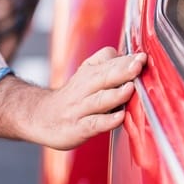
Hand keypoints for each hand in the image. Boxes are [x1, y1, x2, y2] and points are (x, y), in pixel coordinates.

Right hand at [0, 47, 147, 148]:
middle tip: (139, 64)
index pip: (107, 62)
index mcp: (89, 73)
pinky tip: (120, 117)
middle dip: (123, 70)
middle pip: (104, 77)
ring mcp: (80, 109)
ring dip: (116, 93)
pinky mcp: (78, 128)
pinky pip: (93, 124)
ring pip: (99, 100)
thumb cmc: (72, 97)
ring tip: (130, 88)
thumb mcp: (85, 74)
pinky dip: (107, 121)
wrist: (40, 117)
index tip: (143, 56)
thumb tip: (129, 55)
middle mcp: (84, 88)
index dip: (125, 59)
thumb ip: (106, 64)